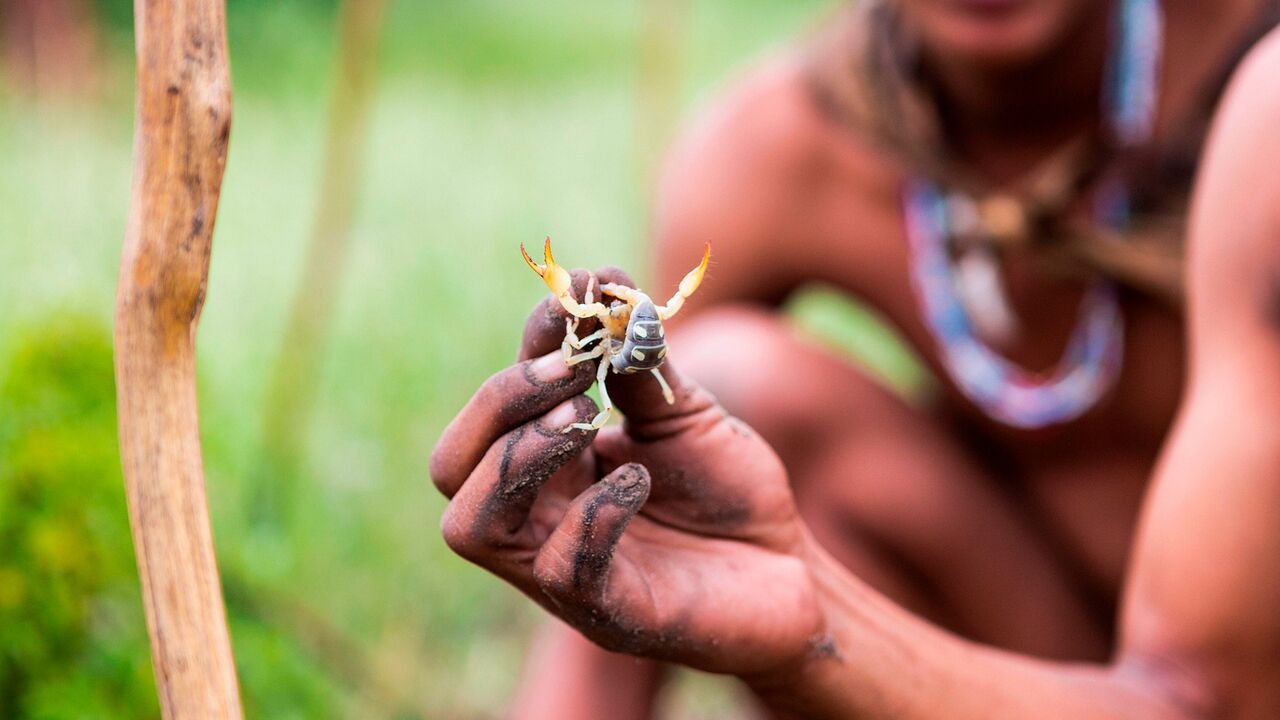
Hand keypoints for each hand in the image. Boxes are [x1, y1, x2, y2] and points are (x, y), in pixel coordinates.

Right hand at [430, 268, 823, 675]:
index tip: (578, 294)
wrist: (792, 571)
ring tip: (588, 419)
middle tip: (575, 371)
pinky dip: (591, 516)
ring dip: (518, 459)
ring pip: (471, 524)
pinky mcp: (608, 614)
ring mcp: (562, 571)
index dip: (527, 346)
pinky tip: (639, 482)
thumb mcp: (684, 413)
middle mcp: (537, 518)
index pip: (492, 408)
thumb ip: (640, 362)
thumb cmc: (727, 493)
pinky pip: (560, 572)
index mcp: (546, 466)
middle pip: (451, 465)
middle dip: (500, 403)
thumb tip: (604, 283)